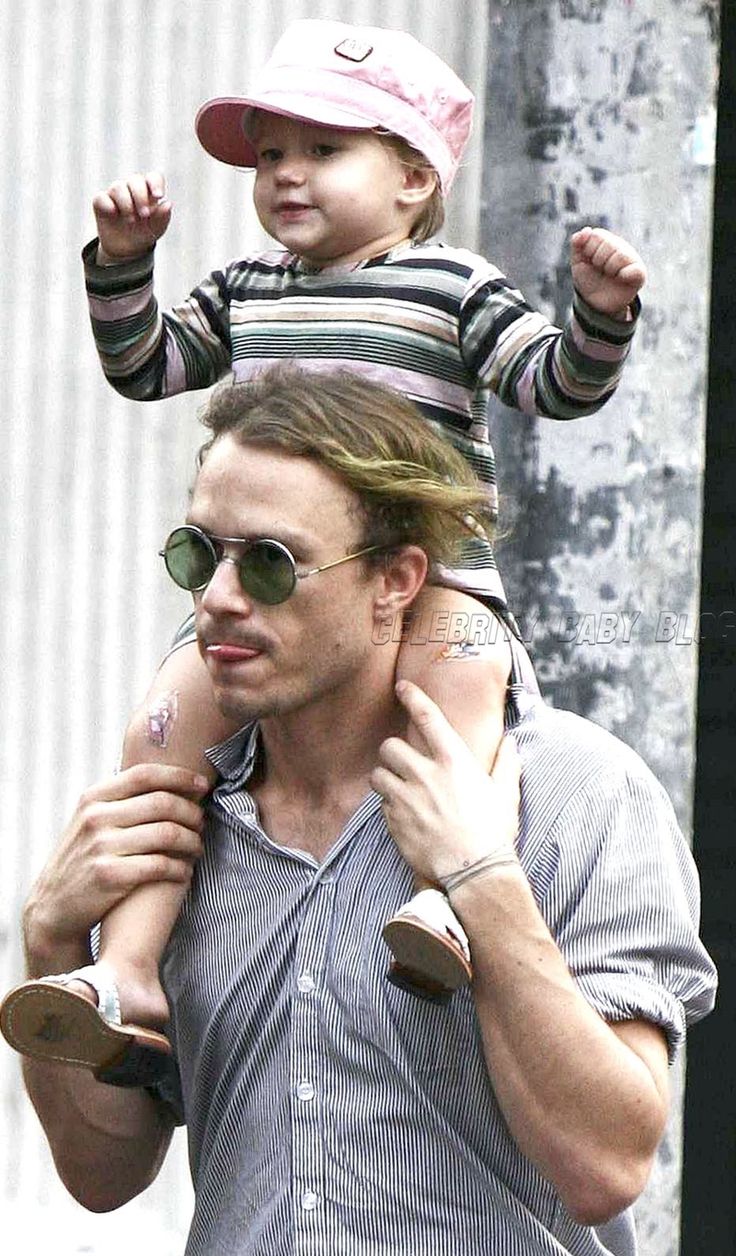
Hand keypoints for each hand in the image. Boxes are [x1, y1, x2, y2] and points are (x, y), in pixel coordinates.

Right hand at [23, 764, 206, 968]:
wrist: (54, 907)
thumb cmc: (82, 859)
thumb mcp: (89, 821)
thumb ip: (119, 800)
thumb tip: (167, 778)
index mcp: (93, 798)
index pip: (145, 774)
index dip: (179, 776)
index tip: (202, 785)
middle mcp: (96, 818)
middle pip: (162, 803)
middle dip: (191, 812)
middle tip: (202, 823)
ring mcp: (102, 847)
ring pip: (167, 833)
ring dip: (192, 840)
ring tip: (197, 847)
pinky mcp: (110, 876)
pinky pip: (161, 865)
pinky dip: (181, 868)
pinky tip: (185, 871)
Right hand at [92, 170, 171, 260]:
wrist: (127, 249)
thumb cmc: (145, 233)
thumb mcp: (157, 228)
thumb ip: (163, 217)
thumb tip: (168, 203)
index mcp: (149, 191)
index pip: (153, 178)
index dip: (155, 183)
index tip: (158, 196)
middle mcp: (132, 188)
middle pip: (135, 180)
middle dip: (140, 196)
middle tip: (144, 215)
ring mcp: (116, 194)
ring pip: (118, 187)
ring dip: (126, 204)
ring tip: (131, 221)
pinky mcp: (101, 202)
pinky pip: (101, 198)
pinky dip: (108, 206)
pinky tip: (113, 215)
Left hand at [369, 680, 519, 882]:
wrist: (473, 871)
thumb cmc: (493, 832)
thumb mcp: (505, 794)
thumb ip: (506, 765)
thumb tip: (512, 745)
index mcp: (453, 761)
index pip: (427, 717)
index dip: (412, 697)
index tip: (401, 687)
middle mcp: (425, 774)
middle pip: (389, 746)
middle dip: (391, 753)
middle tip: (401, 763)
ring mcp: (406, 797)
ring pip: (378, 775)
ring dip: (385, 779)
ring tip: (398, 789)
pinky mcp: (393, 821)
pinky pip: (381, 805)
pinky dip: (389, 807)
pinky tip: (405, 816)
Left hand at [571, 226, 645, 318]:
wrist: (595, 303)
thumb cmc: (589, 280)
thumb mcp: (578, 262)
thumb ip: (577, 244)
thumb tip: (587, 230)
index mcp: (607, 242)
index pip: (597, 235)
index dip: (589, 250)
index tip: (590, 261)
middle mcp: (621, 247)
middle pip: (608, 244)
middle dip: (598, 260)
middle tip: (600, 269)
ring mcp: (631, 259)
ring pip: (620, 255)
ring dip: (609, 268)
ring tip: (610, 274)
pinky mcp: (639, 273)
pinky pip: (635, 270)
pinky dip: (625, 274)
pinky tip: (620, 278)